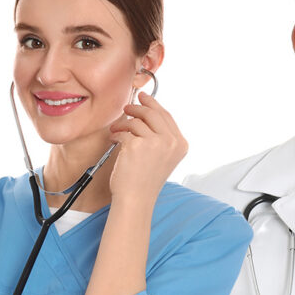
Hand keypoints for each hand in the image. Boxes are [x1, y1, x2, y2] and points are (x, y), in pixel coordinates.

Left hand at [107, 91, 186, 208]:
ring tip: (117, 129)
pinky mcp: (137, 145)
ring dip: (123, 123)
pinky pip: (125, 130)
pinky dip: (117, 132)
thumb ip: (160, 136)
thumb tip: (146, 111)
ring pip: (136, 121)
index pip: (167, 116)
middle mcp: (171, 142)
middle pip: (153, 113)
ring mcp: (156, 142)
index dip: (153, 104)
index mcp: (180, 144)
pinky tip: (114, 138)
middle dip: (137, 107)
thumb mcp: (162, 156)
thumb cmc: (145, 179)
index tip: (143, 97)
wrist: (136, 197)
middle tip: (127, 107)